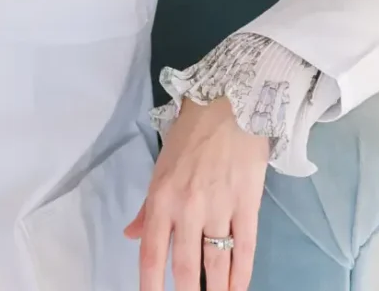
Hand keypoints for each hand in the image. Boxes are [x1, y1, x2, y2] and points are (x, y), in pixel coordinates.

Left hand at [124, 97, 269, 290]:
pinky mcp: (247, 206)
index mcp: (161, 197)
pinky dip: (242, 276)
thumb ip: (148, 207)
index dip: (150, 285)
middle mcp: (187, 207)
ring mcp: (219, 208)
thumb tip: (131, 235)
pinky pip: (245, 250)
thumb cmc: (190, 135)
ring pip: (216, 264)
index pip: (151, 253)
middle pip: (184, 266)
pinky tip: (238, 289)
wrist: (229, 106)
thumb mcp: (161, 167)